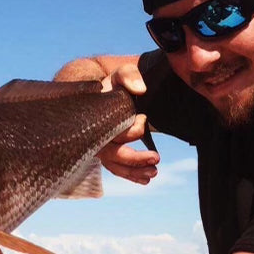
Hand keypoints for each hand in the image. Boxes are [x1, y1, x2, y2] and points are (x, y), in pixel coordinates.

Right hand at [99, 64, 159, 183]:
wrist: (105, 93)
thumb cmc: (113, 84)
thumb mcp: (121, 74)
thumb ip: (129, 77)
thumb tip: (141, 89)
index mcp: (97, 121)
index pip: (114, 134)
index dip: (132, 131)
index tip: (143, 118)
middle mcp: (96, 138)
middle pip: (115, 155)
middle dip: (136, 159)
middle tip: (157, 159)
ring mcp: (101, 148)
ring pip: (117, 166)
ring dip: (136, 172)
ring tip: (154, 172)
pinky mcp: (108, 154)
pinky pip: (117, 169)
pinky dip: (131, 176)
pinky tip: (146, 179)